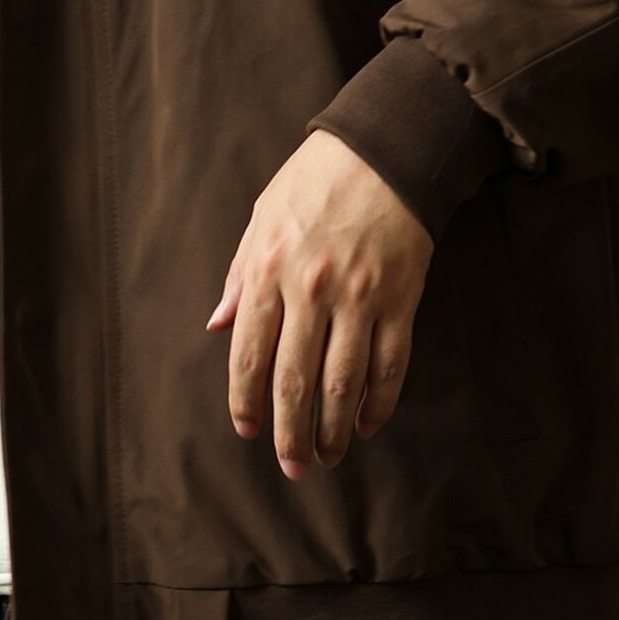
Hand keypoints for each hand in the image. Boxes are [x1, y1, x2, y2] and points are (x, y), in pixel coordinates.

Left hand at [206, 129, 433, 478]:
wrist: (383, 152)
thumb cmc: (313, 181)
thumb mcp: (261, 217)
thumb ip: (239, 275)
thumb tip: (218, 324)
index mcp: (268, 269)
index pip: (249, 353)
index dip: (246, 400)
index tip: (247, 430)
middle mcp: (310, 289)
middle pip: (295, 380)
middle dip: (289, 432)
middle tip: (291, 467)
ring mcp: (359, 297)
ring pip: (342, 383)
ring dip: (331, 430)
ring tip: (326, 457)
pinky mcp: (400, 299)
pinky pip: (389, 366)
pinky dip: (378, 403)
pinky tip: (366, 424)